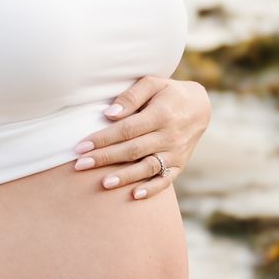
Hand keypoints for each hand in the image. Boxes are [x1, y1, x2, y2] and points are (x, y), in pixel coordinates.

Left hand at [72, 76, 209, 199]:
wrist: (199, 107)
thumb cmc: (168, 93)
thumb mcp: (153, 84)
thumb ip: (131, 96)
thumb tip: (110, 114)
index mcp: (161, 114)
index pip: (127, 129)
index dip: (103, 138)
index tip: (81, 146)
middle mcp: (169, 136)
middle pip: (133, 150)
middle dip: (105, 158)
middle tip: (80, 165)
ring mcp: (176, 152)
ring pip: (148, 167)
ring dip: (125, 177)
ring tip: (103, 183)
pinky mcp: (180, 164)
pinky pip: (166, 180)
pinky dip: (152, 189)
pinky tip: (134, 195)